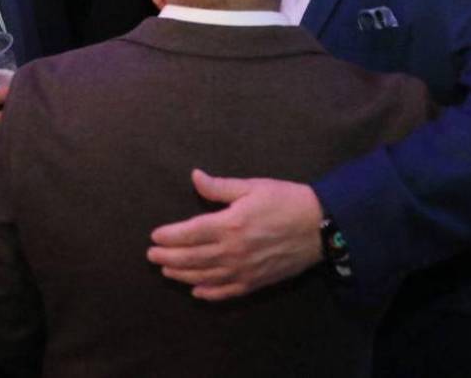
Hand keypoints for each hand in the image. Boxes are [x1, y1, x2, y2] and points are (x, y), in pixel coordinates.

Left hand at [146, 169, 322, 300]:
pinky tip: (196, 291)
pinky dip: (209, 293)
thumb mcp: (252, 186)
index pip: (190, 233)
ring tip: (166, 272)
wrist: (320, 226)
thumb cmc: (285, 200)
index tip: (154, 236)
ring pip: (204, 276)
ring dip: (182, 275)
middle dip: (168, 258)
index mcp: (230, 224)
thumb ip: (220, 187)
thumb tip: (194, 176)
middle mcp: (233, 251)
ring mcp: (243, 270)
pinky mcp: (255, 282)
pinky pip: (226, 292)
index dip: (169, 236)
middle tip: (151, 257)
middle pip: (192, 258)